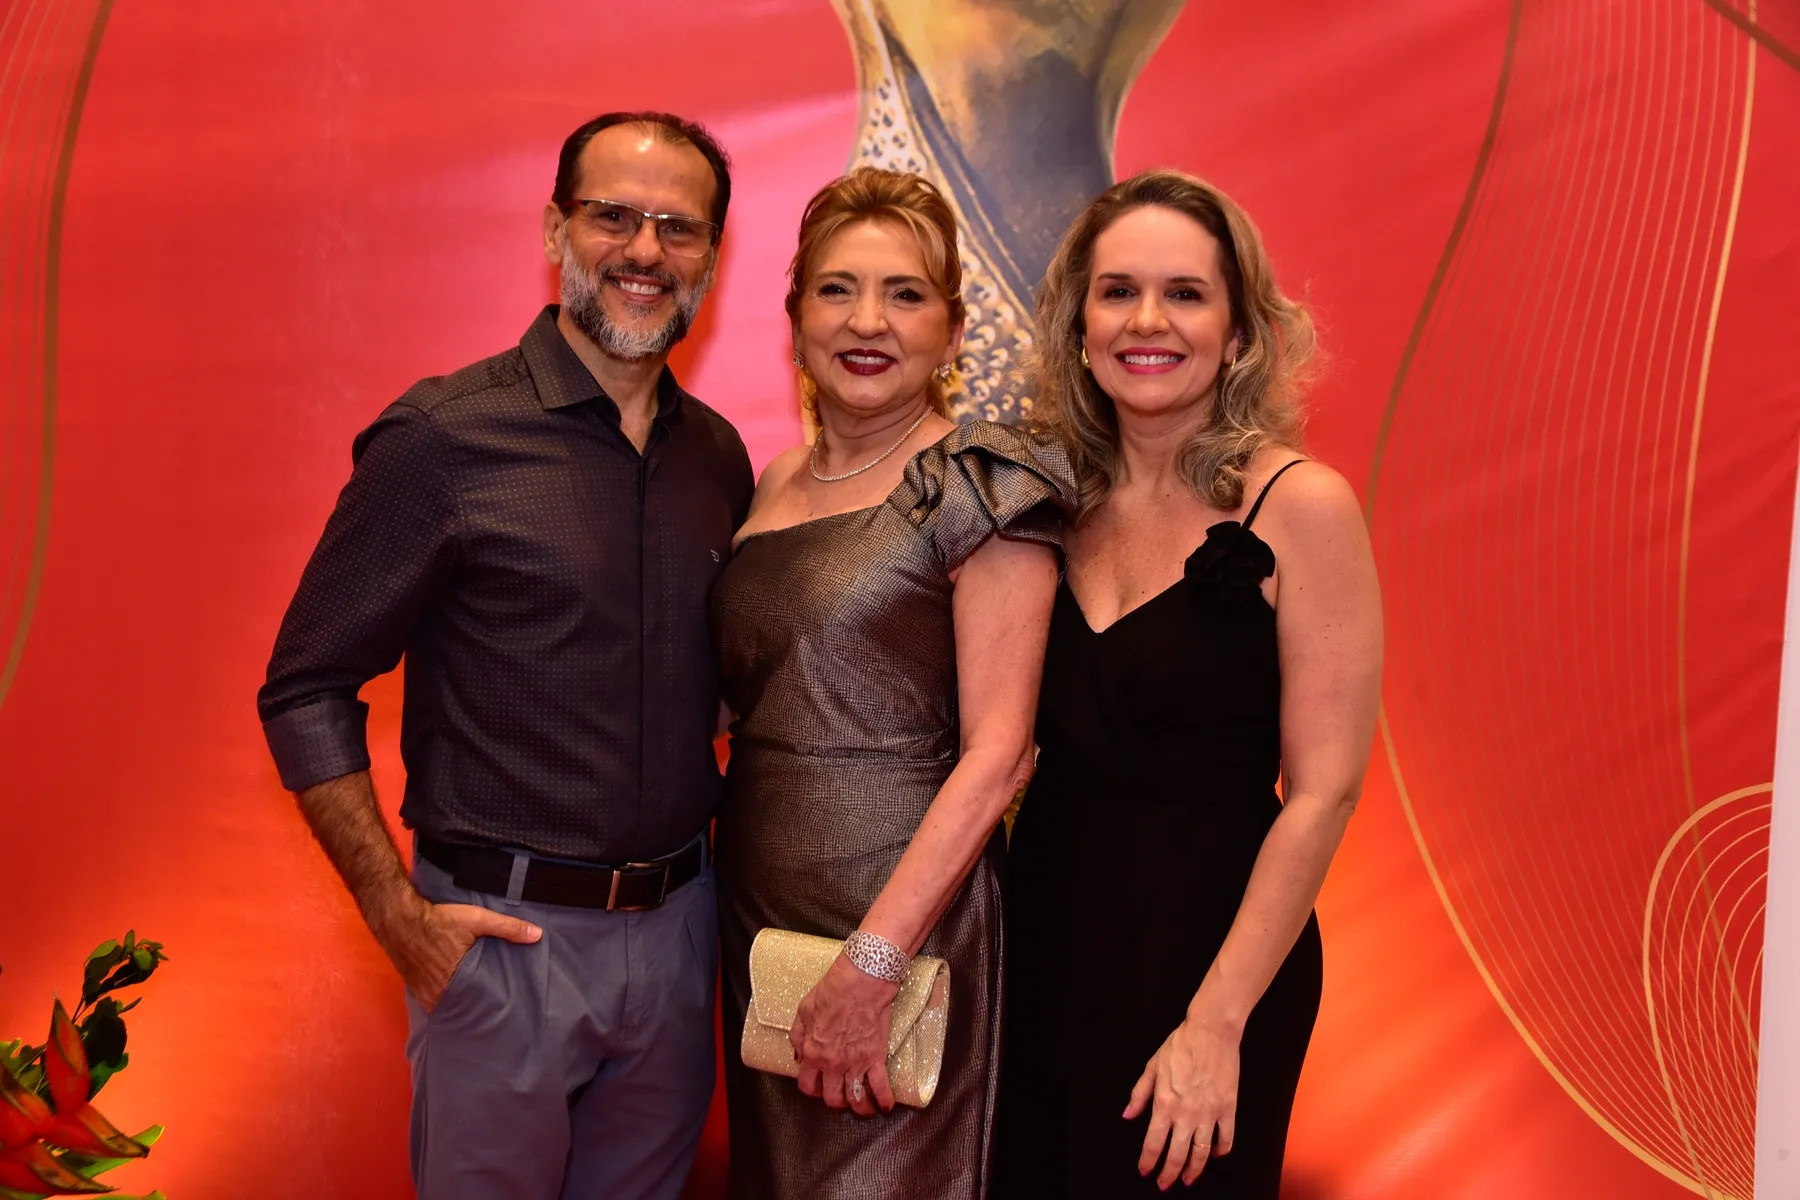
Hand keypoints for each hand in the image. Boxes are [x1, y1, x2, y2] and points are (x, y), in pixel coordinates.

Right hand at [374, 892, 541, 1011]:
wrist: (399, 918)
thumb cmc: (439, 920)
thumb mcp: (477, 919)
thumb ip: (507, 927)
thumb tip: (537, 935)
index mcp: (456, 981)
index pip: (478, 1005)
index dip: (491, 1008)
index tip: (505, 1012)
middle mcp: (438, 994)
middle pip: (463, 1008)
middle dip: (477, 1010)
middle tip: (494, 1013)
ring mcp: (424, 994)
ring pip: (448, 1006)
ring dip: (460, 1006)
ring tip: (477, 1008)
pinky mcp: (416, 990)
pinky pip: (434, 1001)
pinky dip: (445, 1000)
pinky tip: (456, 997)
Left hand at [789, 954, 899, 1115]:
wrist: (860, 984)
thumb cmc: (832, 992)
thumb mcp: (803, 1011)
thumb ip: (798, 1036)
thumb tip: (798, 1055)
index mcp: (813, 1053)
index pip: (807, 1085)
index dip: (812, 1089)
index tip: (818, 1087)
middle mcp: (833, 1064)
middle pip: (832, 1098)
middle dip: (836, 1101)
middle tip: (841, 1097)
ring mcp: (855, 1064)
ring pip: (855, 1099)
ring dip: (859, 1108)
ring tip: (863, 1109)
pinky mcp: (875, 1058)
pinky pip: (881, 1087)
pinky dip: (884, 1100)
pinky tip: (886, 1106)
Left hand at [1123, 1013, 1240, 1189]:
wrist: (1211, 1032)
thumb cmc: (1179, 1046)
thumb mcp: (1152, 1067)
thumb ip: (1139, 1094)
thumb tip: (1128, 1116)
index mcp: (1164, 1104)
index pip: (1154, 1143)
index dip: (1148, 1161)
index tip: (1145, 1171)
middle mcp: (1186, 1114)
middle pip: (1177, 1155)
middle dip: (1169, 1174)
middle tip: (1164, 1184)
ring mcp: (1209, 1113)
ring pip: (1201, 1153)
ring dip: (1194, 1170)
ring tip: (1188, 1179)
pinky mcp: (1228, 1109)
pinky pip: (1226, 1138)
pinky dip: (1220, 1151)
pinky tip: (1214, 1155)